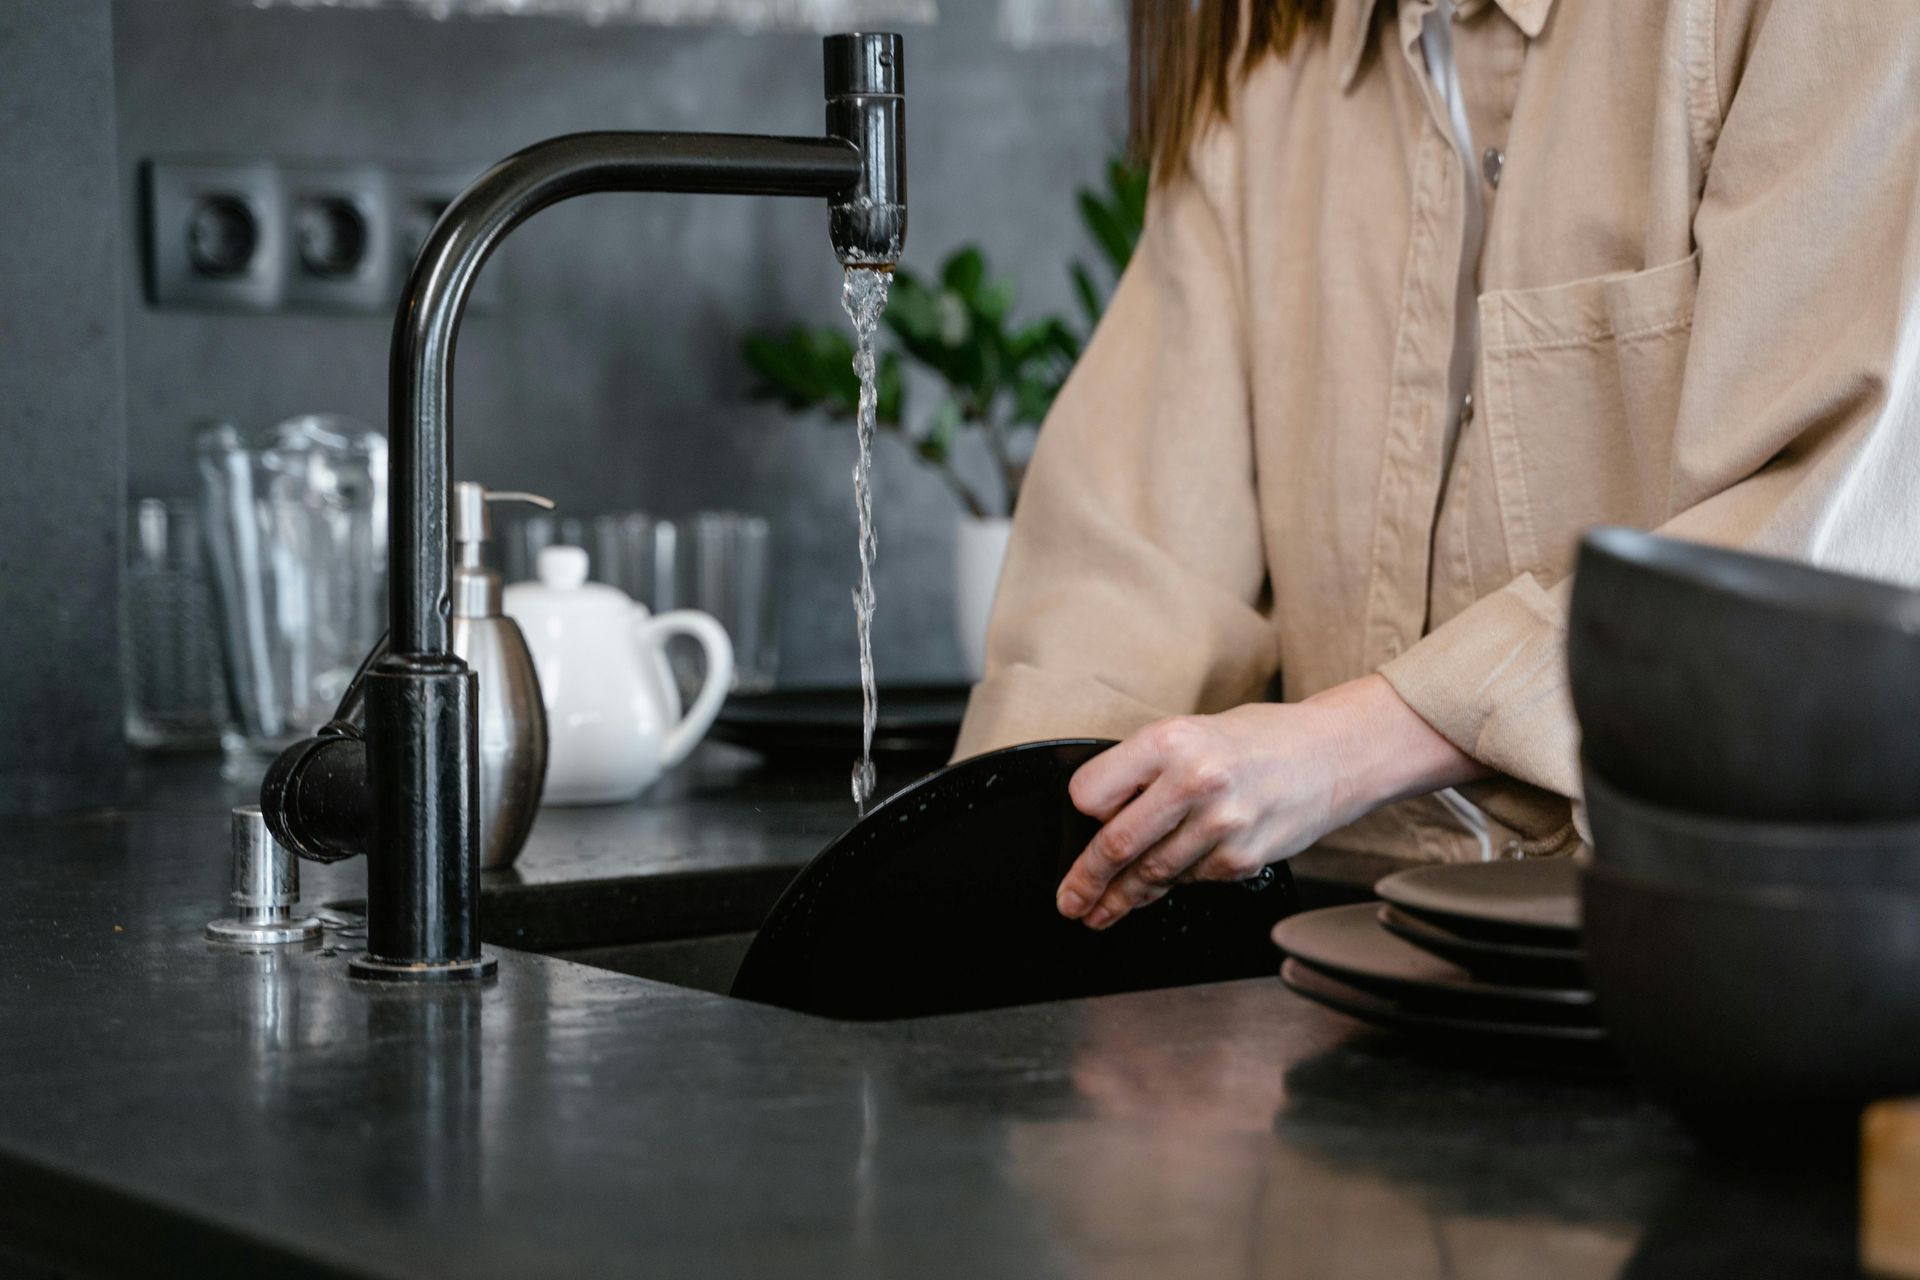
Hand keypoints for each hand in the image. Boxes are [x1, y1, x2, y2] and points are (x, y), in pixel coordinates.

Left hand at [1055, 675, 1488, 928]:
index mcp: (1170, 740)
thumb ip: (1146, 770)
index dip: (1082, 811)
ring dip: (1122, 898)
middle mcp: (1194, 781)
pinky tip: (1167, 881)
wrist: (1332, 755)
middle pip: (1116, 845)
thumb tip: (1099, 817)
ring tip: (1101, 911)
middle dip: (1085, 881)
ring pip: (1152, 874)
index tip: (1078, 824)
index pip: (1093, 792)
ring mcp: (1221, 825)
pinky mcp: (1242, 859)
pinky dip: (1177, 881)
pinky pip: (1192, 880)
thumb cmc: (1258, 741)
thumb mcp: (1192, 732)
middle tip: (1069, 901)